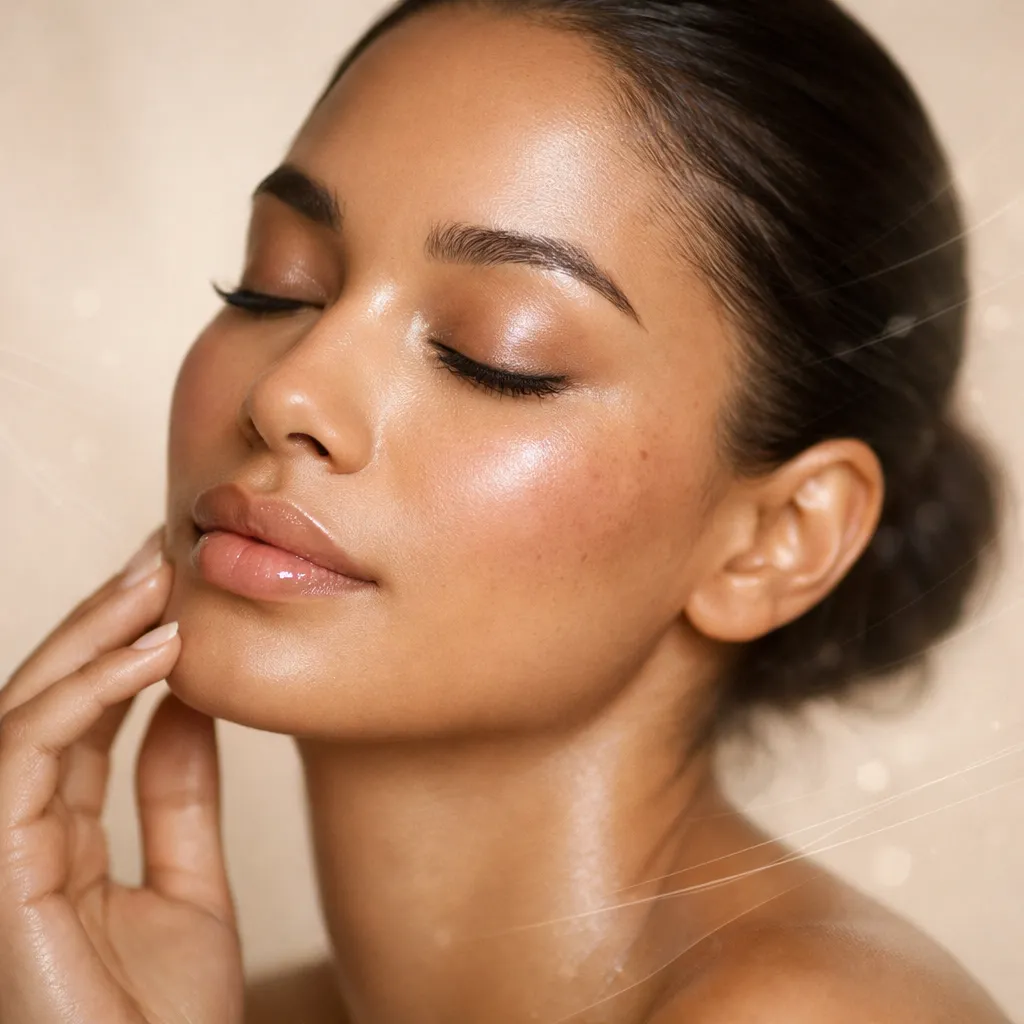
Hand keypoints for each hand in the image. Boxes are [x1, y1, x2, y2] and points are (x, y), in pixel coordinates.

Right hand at [0, 527, 243, 1023]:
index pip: (79, 720)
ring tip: (161, 581)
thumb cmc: (168, 1023)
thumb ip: (178, 796)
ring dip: (93, 636)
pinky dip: (88, 693)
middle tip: (161, 555)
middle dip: (100, 621)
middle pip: (47, 700)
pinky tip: (155, 652)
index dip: (120, 649)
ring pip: (27, 708)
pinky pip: (27, 751)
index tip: (173, 591)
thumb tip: (187, 701)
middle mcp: (18, 836)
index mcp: (57, 840)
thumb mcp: (191, 886)